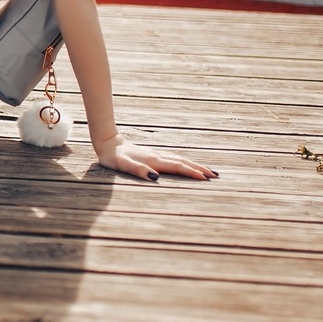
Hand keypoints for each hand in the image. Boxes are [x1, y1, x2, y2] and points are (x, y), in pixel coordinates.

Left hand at [93, 136, 218, 182]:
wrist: (107, 142)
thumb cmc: (113, 157)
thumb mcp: (122, 165)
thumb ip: (138, 170)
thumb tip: (155, 178)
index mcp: (153, 160)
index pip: (177, 167)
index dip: (192, 173)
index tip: (207, 178)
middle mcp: (157, 156)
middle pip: (183, 162)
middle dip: (199, 169)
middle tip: (215, 175)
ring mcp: (156, 154)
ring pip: (180, 159)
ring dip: (194, 165)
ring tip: (207, 170)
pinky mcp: (152, 153)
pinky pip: (173, 157)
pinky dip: (184, 161)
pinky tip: (186, 163)